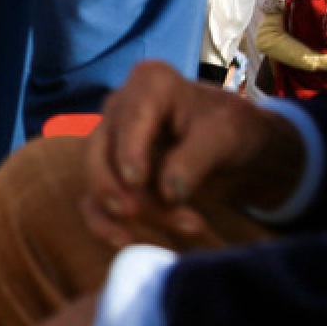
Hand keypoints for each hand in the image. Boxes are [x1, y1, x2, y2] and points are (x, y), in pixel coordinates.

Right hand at [81, 60, 304, 250]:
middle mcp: (121, 107)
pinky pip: (93, 199)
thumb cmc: (230, 128)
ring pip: (99, 178)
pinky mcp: (110, 173)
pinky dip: (103, 223)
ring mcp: (111, 140)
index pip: (131, 117)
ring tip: (179, 227)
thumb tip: (167, 193)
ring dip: (127, 210)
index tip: (137, 181)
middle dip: (115, 186)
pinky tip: (126, 242)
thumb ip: (196, 159)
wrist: (233, 145)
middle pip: (103, 150)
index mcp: (150, 83)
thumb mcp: (225, 136)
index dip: (130, 150)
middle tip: (134, 214)